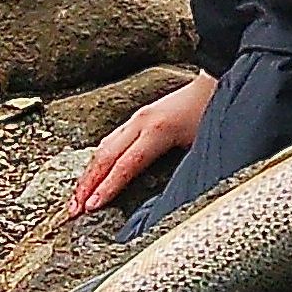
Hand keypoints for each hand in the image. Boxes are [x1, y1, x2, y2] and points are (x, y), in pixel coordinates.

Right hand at [66, 73, 215, 216]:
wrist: (218, 81)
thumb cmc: (214, 114)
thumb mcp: (203, 146)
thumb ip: (182, 169)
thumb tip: (168, 198)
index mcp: (158, 130)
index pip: (126, 166)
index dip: (107, 188)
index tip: (91, 208)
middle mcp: (141, 122)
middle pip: (105, 157)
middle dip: (86, 185)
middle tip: (73, 211)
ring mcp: (137, 118)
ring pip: (103, 149)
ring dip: (87, 175)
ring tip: (76, 199)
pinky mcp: (138, 118)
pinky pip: (110, 141)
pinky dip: (97, 161)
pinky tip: (91, 174)